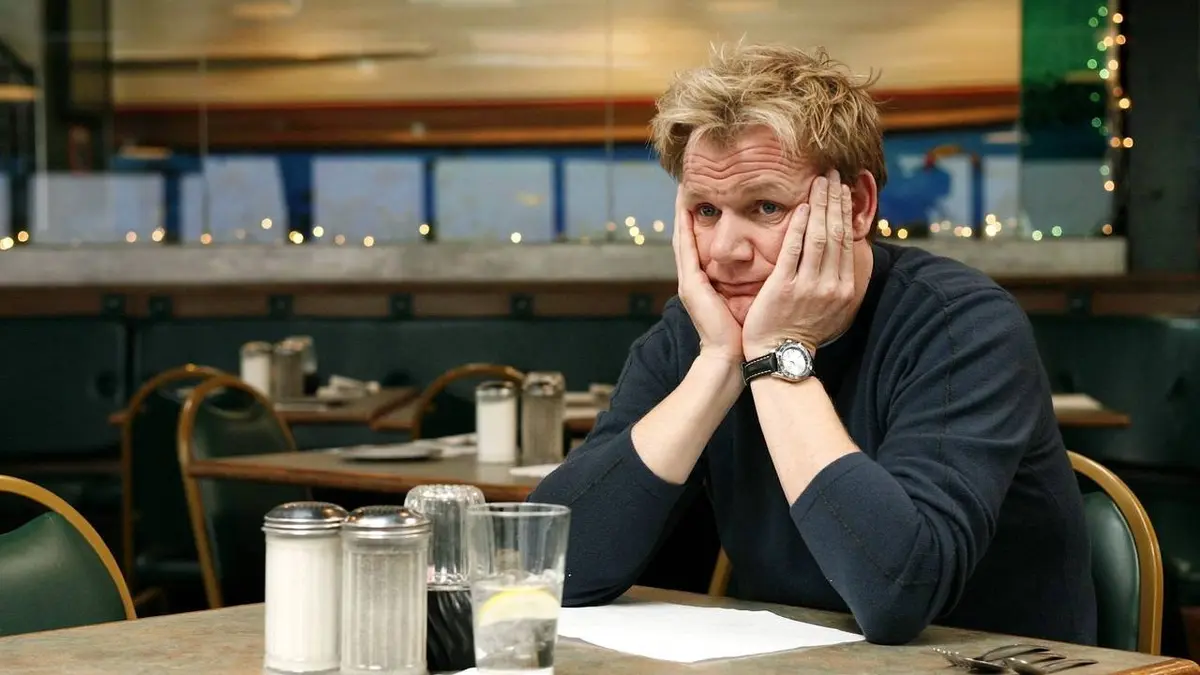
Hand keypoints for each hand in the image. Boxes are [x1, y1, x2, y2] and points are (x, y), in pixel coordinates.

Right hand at [673, 186, 743, 364]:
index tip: (703, 194)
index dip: (699, 219)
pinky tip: (683, 208)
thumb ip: (749, 278)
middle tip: (686, 181)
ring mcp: (689, 279)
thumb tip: (770, 261)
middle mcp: (694, 276)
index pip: (701, 241)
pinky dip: (682, 227)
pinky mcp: (690, 284)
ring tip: (681, 187)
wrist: (729, 356)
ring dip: (681, 212)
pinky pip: (685, 248)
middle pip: (687, 234)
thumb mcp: (746, 297)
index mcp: (706, 279)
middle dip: (685, 209)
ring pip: (682, 237)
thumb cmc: (743, 331)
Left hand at [741, 170, 858, 358]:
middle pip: (838, 233)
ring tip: (819, 181)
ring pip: (821, 237)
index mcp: (845, 288)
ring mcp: (809, 286)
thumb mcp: (831, 306)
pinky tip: (803, 206)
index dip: (846, 212)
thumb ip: (837, 279)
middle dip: (836, 200)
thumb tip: (843, 251)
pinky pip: (795, 250)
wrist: (780, 355)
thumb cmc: (802, 329)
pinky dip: (801, 226)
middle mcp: (832, 285)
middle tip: (832, 174)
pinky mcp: (786, 287)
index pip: (848, 241)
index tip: (843, 189)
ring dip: (821, 205)